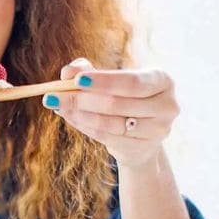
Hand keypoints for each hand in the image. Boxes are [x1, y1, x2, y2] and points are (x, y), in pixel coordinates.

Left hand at [42, 58, 179, 167]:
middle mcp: (166, 105)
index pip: (131, 82)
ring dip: (78, 114)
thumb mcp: (108, 80)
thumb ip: (86, 70)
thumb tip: (67, 71)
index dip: (103, 81)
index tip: (75, 81)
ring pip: (109, 123)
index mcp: (162, 79)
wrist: (140, 133)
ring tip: (57, 106)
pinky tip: (70, 117)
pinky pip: (106, 137)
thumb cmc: (123, 97)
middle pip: (117, 104)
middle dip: (81, 99)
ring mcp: (158, 130)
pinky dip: (84, 126)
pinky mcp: (144, 148)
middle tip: (51, 96)